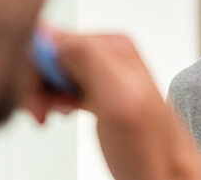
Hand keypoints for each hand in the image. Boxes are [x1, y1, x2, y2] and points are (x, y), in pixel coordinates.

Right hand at [23, 30, 200, 179]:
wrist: (166, 172)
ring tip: (54, 114)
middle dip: (37, 83)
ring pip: (52, 70)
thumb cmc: (151, 146)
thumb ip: (88, 59)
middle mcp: (109, 54)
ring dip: (43, 93)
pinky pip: (62, 83)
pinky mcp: (98, 90)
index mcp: (113, 45)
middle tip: (43, 112)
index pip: (52, 38)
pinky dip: (52, 99)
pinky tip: (63, 112)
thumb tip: (52, 34)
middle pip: (50, 53)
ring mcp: (103, 73)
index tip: (38, 98)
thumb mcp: (119, 98)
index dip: (35, 69)